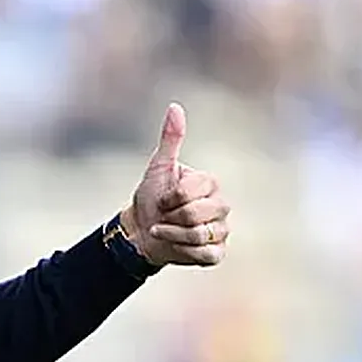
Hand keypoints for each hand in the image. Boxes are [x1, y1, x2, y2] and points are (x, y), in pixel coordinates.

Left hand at [120, 103, 229, 266]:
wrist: (140, 231)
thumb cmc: (150, 197)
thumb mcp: (158, 168)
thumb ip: (170, 139)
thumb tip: (175, 107)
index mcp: (210, 184)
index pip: (192, 191)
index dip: (170, 197)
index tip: (162, 198)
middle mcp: (221, 206)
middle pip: (196, 214)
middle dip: (170, 216)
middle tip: (164, 215)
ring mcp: (222, 230)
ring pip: (200, 235)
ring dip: (172, 234)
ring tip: (165, 229)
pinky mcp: (217, 252)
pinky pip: (205, 254)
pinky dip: (182, 250)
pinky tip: (174, 245)